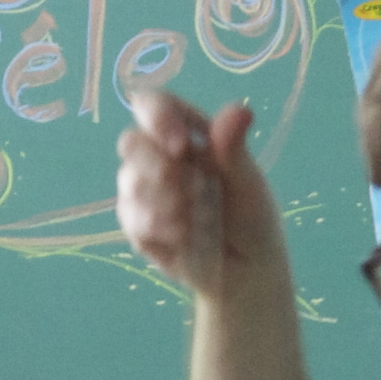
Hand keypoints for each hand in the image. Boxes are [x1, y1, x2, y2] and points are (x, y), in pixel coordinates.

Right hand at [116, 84, 290, 308]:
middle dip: (154, 163)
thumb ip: (235, 150)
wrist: (248, 272)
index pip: (155, 107)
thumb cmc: (251, 218)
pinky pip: (132, 219)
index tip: (178, 143)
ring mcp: (144, 192)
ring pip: (128, 182)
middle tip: (187, 187)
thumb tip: (241, 110)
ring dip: (162, 200)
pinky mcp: (138, 227)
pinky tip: (183, 237)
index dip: (157, 116)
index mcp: (186, 135)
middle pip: (130, 142)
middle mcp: (159, 158)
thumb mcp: (249, 183)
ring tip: (195, 219)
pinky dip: (158, 227)